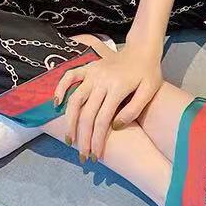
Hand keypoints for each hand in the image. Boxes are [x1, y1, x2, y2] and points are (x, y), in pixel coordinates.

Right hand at [53, 33, 163, 161]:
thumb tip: (115, 127)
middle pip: (87, 114)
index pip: (102, 120)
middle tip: (82, 156)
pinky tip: (57, 103)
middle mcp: (101, 80)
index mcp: (118, 87)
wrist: (143, 49)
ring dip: (69, 121)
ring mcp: (93, 72)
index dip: (97, 140)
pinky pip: (70, 76)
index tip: (95, 156)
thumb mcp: (149, 91)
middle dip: (83, 138)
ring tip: (69, 139)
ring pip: (75, 99)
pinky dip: (60, 88)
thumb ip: (133, 109)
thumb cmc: (148, 73)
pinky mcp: (88, 66)